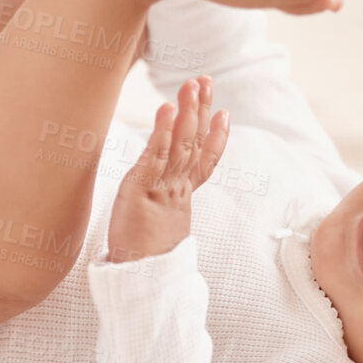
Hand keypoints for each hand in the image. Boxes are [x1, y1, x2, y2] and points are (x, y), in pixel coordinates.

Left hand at [104, 77, 227, 263]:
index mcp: (181, 196)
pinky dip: (163, 131)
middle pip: (194, 144)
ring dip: (187, 112)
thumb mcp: (157, 226)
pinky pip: (156, 155)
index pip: (203, 161)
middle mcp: (176, 188)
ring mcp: (162, 187)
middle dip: (201, 111)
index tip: (224, 113)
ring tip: (191, 85)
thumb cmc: (142, 255)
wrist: (138, 281)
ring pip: (180, 144)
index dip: (215, 136)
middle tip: (205, 81)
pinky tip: (167, 110)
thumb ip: (161, 209)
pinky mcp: (142, 188)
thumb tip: (159, 201)